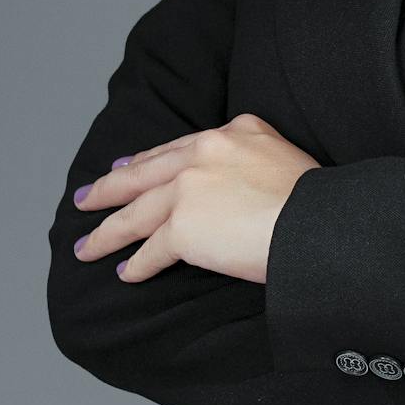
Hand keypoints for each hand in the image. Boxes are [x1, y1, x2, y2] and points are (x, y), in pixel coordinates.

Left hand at [71, 113, 319, 285]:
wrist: (320, 223)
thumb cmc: (318, 202)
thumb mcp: (285, 157)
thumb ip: (254, 160)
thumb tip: (243, 187)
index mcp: (234, 131)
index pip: (177, 148)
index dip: (146, 161)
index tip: (125, 168)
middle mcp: (205, 152)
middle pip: (143, 174)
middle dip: (108, 189)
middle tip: (84, 199)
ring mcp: (190, 188)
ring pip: (136, 214)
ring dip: (108, 233)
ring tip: (87, 247)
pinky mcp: (183, 226)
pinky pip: (152, 250)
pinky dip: (137, 264)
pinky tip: (126, 273)